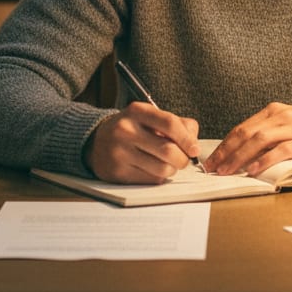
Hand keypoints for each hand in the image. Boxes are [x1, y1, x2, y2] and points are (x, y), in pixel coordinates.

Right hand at [83, 102, 200, 183]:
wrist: (96, 142)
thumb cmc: (133, 128)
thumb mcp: (151, 117)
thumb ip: (178, 125)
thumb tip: (194, 145)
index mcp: (137, 111)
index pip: (170, 124)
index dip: (187, 139)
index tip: (195, 149)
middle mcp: (126, 130)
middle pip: (168, 150)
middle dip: (183, 159)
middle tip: (183, 159)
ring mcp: (120, 153)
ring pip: (162, 168)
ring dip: (172, 169)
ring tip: (167, 163)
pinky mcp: (117, 173)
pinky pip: (150, 180)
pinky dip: (159, 177)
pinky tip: (153, 169)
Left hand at [203, 102, 291, 176]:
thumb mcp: (291, 125)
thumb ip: (270, 134)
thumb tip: (243, 153)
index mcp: (275, 110)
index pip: (242, 128)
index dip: (225, 145)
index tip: (213, 160)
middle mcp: (282, 115)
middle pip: (246, 133)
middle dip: (226, 152)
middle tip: (213, 168)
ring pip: (259, 140)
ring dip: (239, 157)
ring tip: (227, 171)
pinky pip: (280, 150)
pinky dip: (264, 160)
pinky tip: (253, 170)